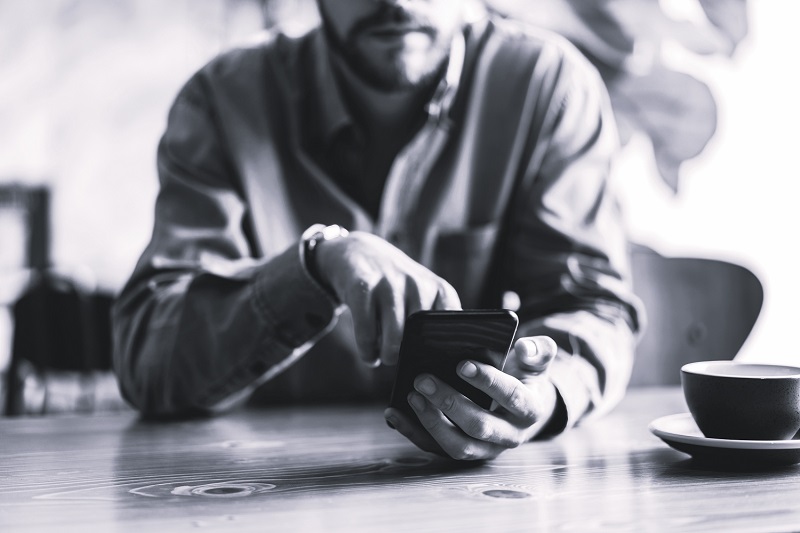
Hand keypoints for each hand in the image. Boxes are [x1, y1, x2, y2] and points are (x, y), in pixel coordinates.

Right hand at [314, 231, 460, 365]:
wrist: (359, 251)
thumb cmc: (396, 286)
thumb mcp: (423, 294)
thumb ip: (435, 322)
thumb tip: (442, 363)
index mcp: (439, 289)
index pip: (452, 325)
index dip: (445, 349)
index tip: (436, 363)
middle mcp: (418, 284)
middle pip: (421, 337)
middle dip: (411, 356)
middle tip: (403, 360)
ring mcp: (390, 283)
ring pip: (394, 338)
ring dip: (388, 356)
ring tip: (385, 358)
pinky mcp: (363, 287)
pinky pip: (367, 332)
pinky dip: (367, 351)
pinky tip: (369, 355)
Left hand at [384, 335, 558, 459]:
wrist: (522, 407)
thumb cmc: (522, 377)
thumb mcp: (536, 363)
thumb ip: (538, 350)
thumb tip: (524, 346)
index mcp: (530, 409)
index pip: (511, 397)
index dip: (487, 382)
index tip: (462, 364)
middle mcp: (509, 435)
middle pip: (479, 425)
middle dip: (449, 402)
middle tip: (423, 379)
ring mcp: (485, 449)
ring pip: (458, 446)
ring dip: (431, 422)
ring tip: (411, 395)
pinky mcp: (463, 452)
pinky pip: (435, 448)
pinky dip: (412, 432)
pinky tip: (393, 413)